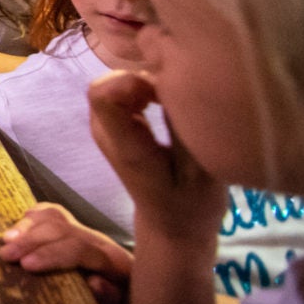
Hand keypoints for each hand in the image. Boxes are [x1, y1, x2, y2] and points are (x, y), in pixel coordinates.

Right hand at [0, 203, 132, 303]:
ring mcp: (85, 232)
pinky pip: (53, 213)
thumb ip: (111, 298)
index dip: (51, 254)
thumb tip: (95, 282)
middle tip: (5, 255)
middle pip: (62, 229)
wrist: (135, 296)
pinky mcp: (74, 230)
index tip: (26, 265)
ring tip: (4, 240)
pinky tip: (18, 225)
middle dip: (31, 240)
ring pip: (55, 217)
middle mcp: (98, 241)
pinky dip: (33, 215)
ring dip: (27, 227)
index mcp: (114, 262)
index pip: (79, 249)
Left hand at [88, 70, 224, 242]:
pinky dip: (150, 87)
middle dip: (147, 77)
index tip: (169, 91)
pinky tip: (174, 102)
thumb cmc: (191, 205)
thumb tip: (181, 82)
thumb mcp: (200, 172)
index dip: (134, 81)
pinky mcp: (118, 122)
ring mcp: (107, 125)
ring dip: (150, 82)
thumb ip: (186, 127)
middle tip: (182, 93)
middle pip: (111, 81)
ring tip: (181, 99)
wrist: (172, 226)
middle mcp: (106, 130)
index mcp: (125, 145)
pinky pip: (127, 89)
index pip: (103, 95)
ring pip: (119, 82)